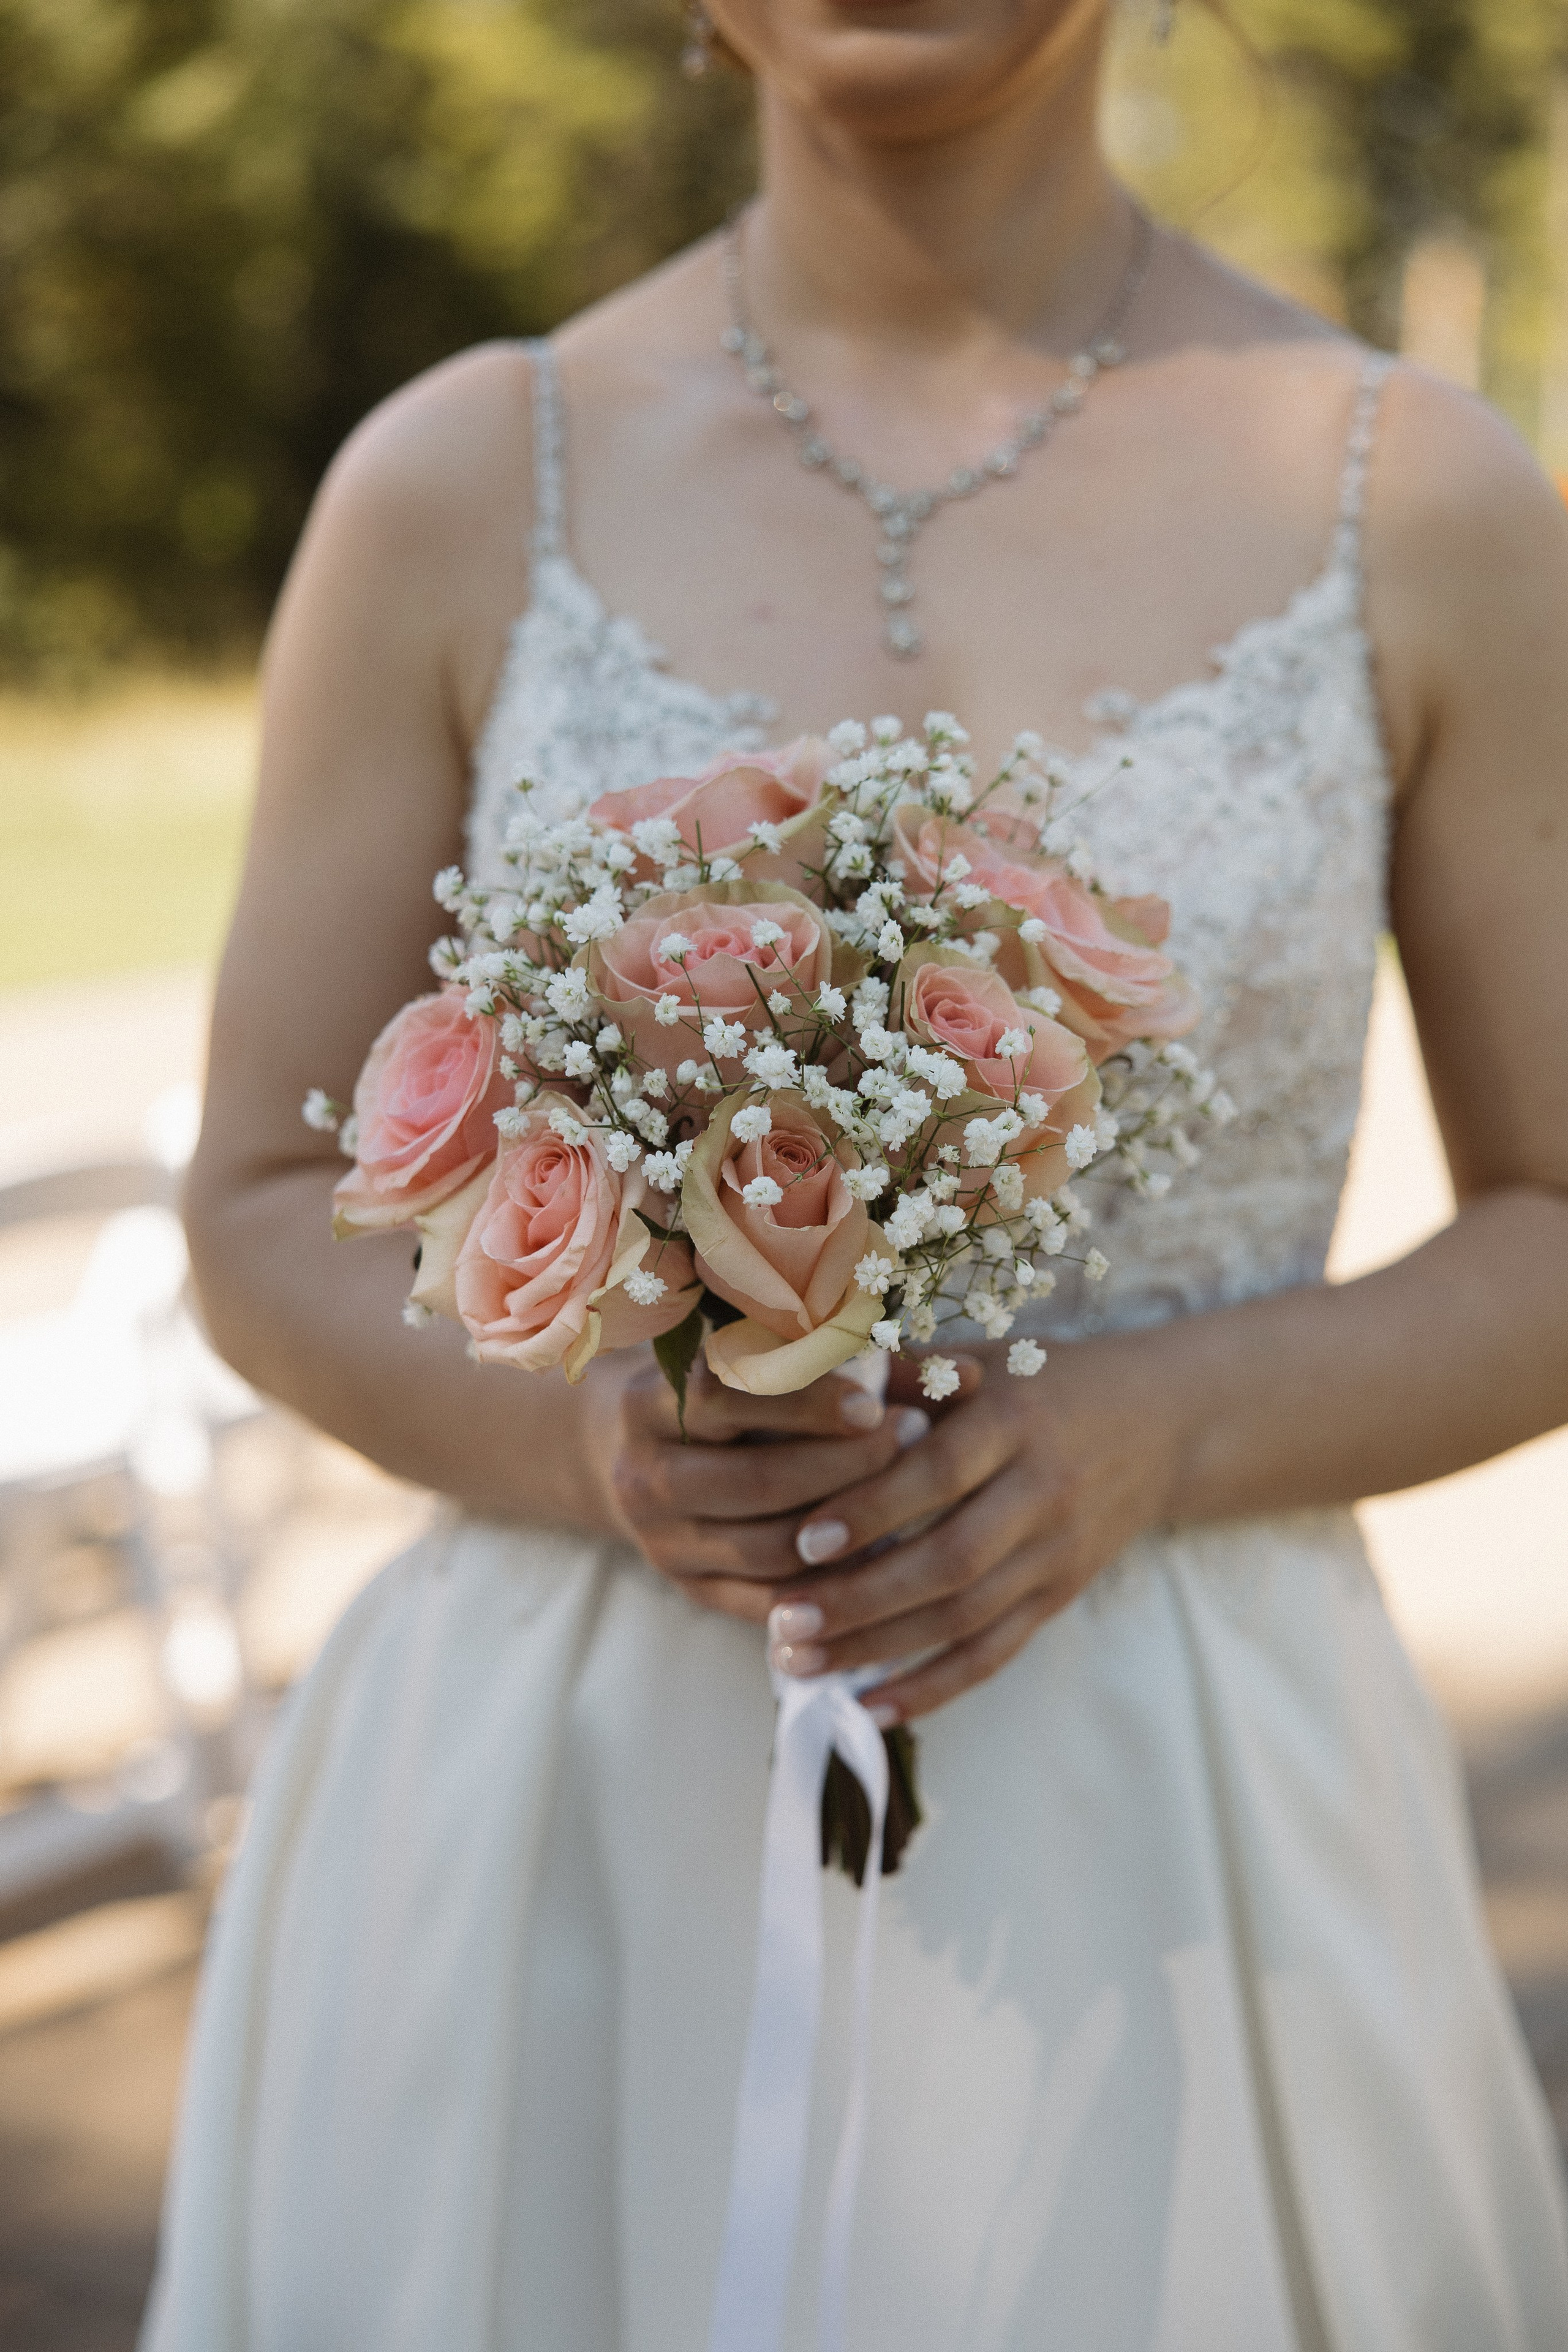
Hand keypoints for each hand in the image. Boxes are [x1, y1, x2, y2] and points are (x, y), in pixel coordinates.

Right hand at [590, 1354, 932, 1623]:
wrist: (645, 1456)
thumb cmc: (733, 1396)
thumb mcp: (767, 1367)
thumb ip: (857, 1364)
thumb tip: (970, 1376)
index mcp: (649, 1405)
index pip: (726, 1399)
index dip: (806, 1403)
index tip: (875, 1404)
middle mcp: (644, 1477)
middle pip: (759, 1481)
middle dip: (847, 1465)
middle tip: (915, 1440)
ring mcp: (664, 1544)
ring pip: (770, 1549)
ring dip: (850, 1527)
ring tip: (913, 1501)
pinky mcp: (692, 1591)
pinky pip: (771, 1601)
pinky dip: (831, 1582)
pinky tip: (885, 1557)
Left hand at [765, 1337, 1182, 1721]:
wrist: (1162, 1424)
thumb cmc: (1046, 1383)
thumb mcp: (985, 1360)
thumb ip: (904, 1373)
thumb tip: (813, 1382)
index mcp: (1016, 1421)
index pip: (940, 1472)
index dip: (873, 1509)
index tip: (805, 1541)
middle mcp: (1043, 1492)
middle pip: (950, 1561)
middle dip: (861, 1598)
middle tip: (785, 1620)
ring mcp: (1057, 1554)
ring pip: (965, 1619)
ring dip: (878, 1650)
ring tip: (799, 1665)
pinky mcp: (1060, 1597)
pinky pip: (994, 1654)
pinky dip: (932, 1687)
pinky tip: (870, 1708)